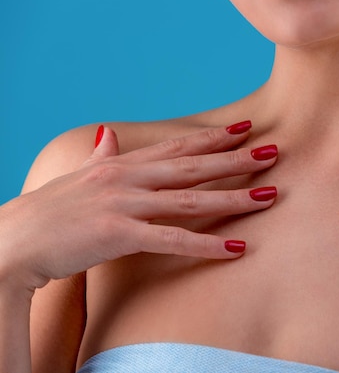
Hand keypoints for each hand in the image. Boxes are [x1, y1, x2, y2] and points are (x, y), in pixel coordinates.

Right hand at [0, 121, 277, 292]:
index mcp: (121, 163)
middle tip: (274, 152)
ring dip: (233, 197)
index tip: (245, 128)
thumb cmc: (48, 212)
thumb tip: (110, 134)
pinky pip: (172, 240)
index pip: (176, 146)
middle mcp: (127, 177)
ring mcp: (123, 203)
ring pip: (191, 199)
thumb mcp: (78, 176)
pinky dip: (207, 244)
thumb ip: (100, 154)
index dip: (212, 137)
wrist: (13, 241)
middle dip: (236, 159)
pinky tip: (237, 247)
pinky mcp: (118, 234)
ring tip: (269, 194)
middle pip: (193, 166)